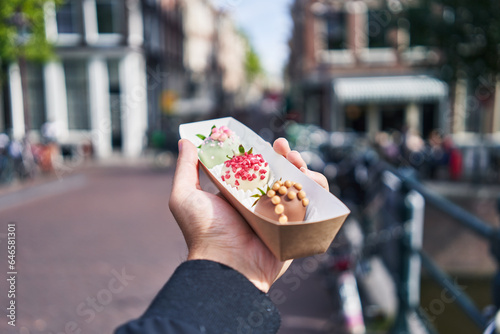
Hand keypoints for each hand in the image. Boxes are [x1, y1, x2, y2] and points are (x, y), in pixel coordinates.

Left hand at [169, 138, 327, 291]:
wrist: (227, 265)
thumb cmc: (204, 231)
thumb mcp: (185, 196)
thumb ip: (186, 168)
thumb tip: (185, 141)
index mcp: (237, 195)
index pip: (253, 167)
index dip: (260, 151)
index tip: (261, 140)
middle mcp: (259, 204)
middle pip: (278, 172)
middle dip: (283, 154)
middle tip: (281, 147)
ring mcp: (278, 214)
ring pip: (296, 184)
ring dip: (301, 166)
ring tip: (296, 159)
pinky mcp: (295, 226)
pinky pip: (312, 204)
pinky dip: (317, 188)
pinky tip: (310, 178)